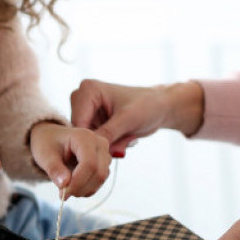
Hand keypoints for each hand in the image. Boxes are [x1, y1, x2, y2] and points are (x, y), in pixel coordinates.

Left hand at [27, 122, 110, 197]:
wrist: (52, 139)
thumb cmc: (48, 144)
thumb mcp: (45, 156)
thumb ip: (54, 170)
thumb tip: (64, 185)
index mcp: (84, 137)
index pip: (89, 164)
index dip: (78, 182)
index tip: (63, 193)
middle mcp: (99, 143)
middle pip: (98, 173)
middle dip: (81, 188)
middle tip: (63, 194)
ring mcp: (104, 153)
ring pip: (101, 179)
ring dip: (83, 189)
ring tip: (66, 188)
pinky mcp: (104, 164)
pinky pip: (100, 181)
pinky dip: (87, 189)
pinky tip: (74, 186)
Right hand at [69, 79, 203, 156]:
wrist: (161, 107)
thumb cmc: (148, 106)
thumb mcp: (128, 120)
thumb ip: (108, 134)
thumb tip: (91, 150)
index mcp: (88, 89)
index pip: (78, 121)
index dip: (90, 138)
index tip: (107, 148)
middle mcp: (83, 97)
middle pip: (80, 130)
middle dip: (100, 140)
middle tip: (122, 139)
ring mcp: (87, 110)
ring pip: (86, 137)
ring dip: (106, 143)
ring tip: (125, 136)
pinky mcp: (93, 120)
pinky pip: (93, 139)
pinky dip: (108, 143)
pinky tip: (123, 137)